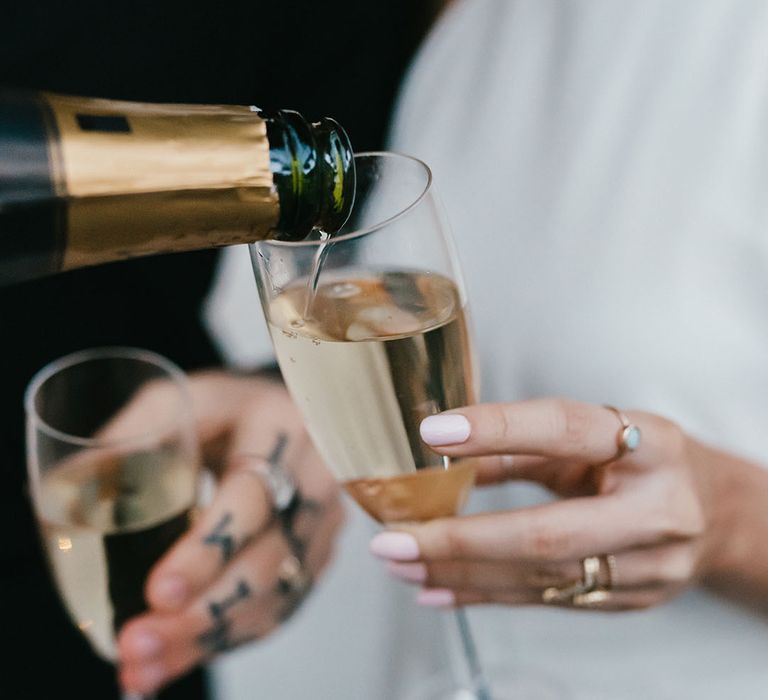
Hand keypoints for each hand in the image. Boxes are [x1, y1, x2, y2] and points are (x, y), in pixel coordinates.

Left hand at [115, 371, 342, 694]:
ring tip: (144, 668)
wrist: (283, 417)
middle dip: (201, 612)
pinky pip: (279, 606)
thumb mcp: (182, 398)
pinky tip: (181, 655)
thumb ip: (133, 433)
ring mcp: (322, 522)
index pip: (251, 496)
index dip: (208, 550)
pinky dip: (228, 638)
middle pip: (267, 559)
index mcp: (282, 429)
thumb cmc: (227, 408)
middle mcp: (315, 479)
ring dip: (208, 637)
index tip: (157, 593)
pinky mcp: (317, 555)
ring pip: (274, 594)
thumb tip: (63, 491)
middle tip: (138, 645)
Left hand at [369, 398, 750, 611]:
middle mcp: (657, 509)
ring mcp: (650, 566)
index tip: (433, 432)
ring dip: (460, 573)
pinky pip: (545, 601)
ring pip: (539, 578)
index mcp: (652, 444)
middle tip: (395, 538)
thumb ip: (526, 445)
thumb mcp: (598, 435)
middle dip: (461, 539)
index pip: (566, 429)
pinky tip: (436, 590)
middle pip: (548, 532)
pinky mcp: (632, 601)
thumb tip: (445, 454)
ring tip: (400, 563)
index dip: (499, 428)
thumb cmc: (645, 462)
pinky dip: (484, 596)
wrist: (716, 514)